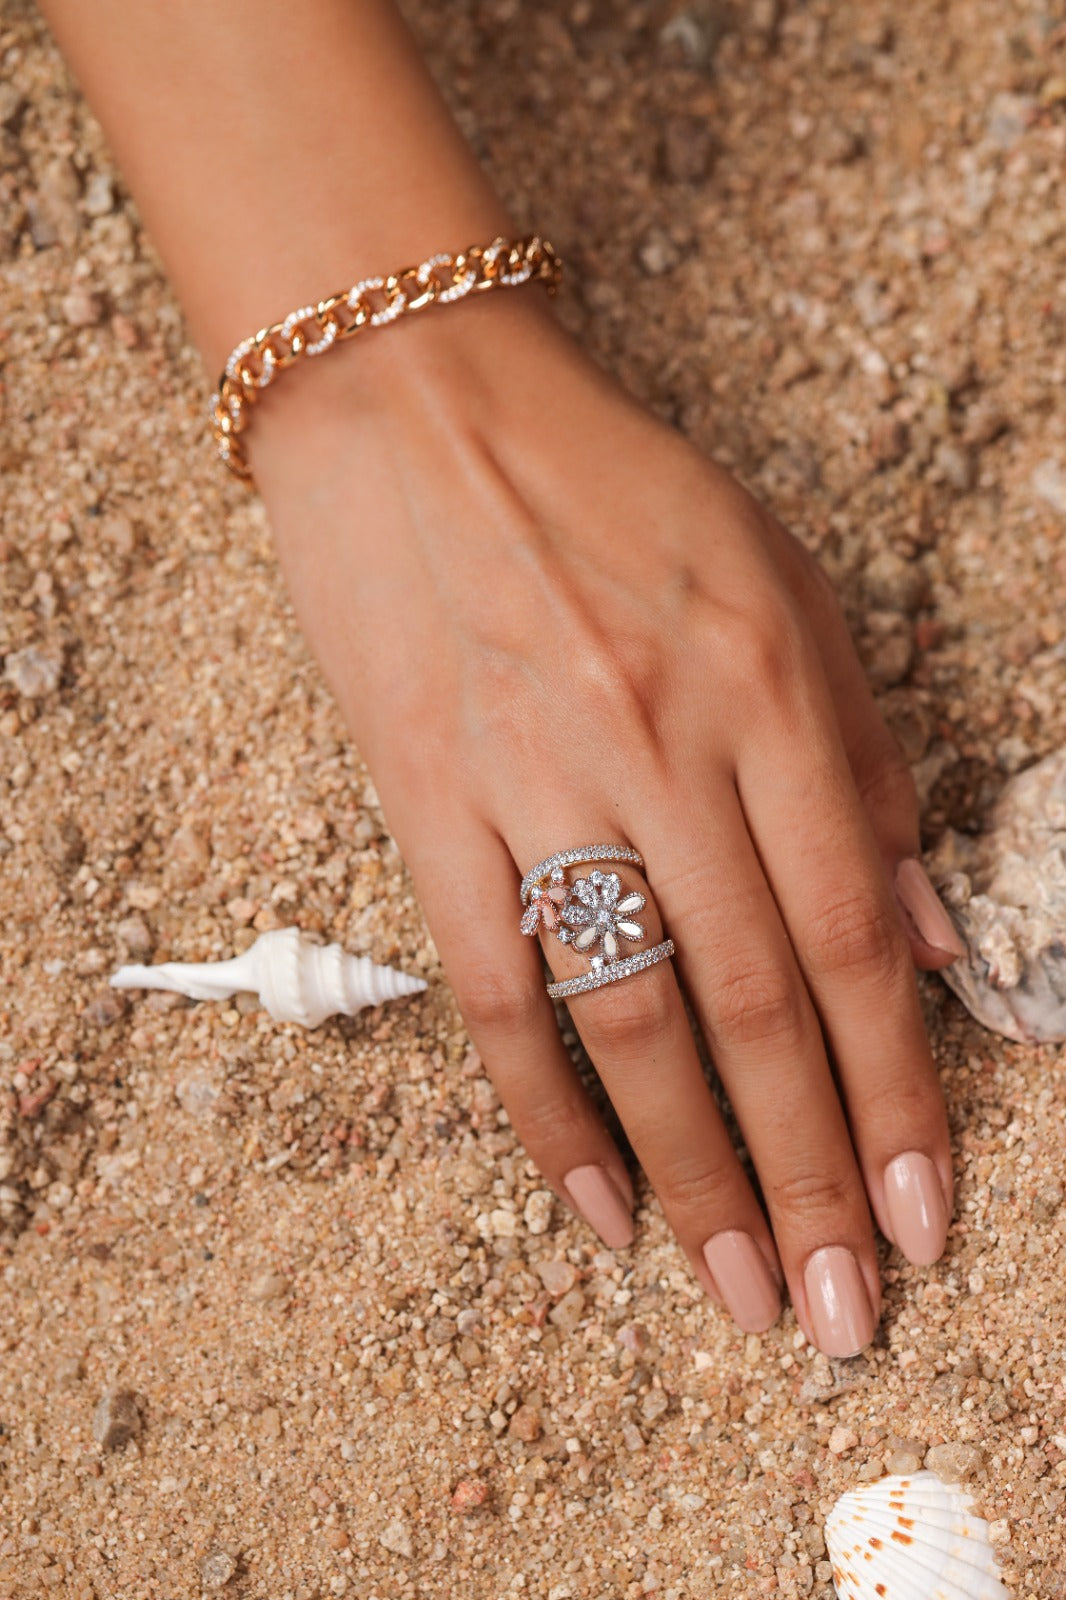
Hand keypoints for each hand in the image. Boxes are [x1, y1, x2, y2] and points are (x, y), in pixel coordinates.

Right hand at [248, 286, 958, 1356]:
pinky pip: (492, 987)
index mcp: (769, 688)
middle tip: (840, 1315)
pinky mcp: (426, 799)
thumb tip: (930, 934)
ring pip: (631, 1018)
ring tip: (738, 1289)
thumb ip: (865, 759)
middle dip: (811, 1175)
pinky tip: (596, 1206)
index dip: (899, 1092)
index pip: (854, 936)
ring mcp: (536, 775)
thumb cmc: (616, 489)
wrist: (419, 404)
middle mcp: (664, 742)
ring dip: (695, 1172)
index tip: (923, 1217)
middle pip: (755, 1004)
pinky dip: (546, 1110)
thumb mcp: (782, 585)